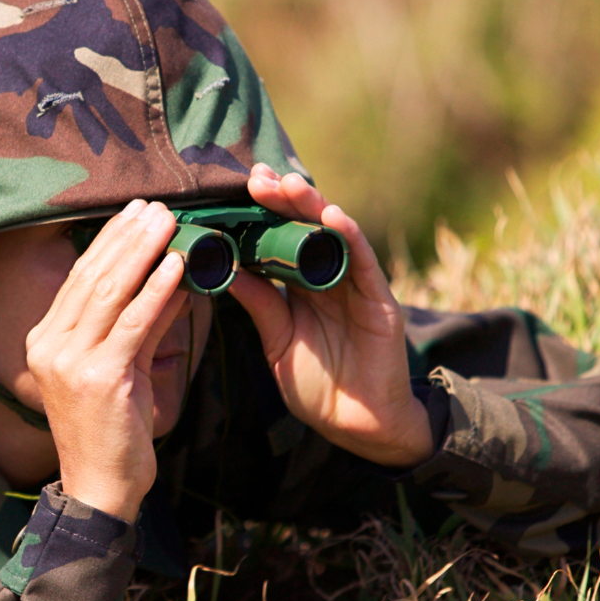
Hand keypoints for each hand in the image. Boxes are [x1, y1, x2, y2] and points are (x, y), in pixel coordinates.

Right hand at [25, 199, 189, 521]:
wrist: (98, 489)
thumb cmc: (110, 434)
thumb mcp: (122, 370)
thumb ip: (140, 327)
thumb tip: (171, 281)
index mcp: (45, 341)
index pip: (77, 279)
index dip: (107, 241)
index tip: (135, 212)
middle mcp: (49, 346)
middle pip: (90, 276)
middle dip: (126, 236)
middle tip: (155, 205)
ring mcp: (70, 361)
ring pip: (108, 291)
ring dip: (141, 251)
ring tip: (168, 221)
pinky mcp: (99, 377)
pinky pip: (132, 324)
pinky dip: (156, 291)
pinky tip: (177, 266)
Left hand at [228, 165, 433, 467]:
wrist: (357, 424)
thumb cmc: (317, 384)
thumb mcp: (276, 339)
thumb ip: (258, 304)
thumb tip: (221, 268)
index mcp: (299, 287)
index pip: (277, 241)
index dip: (258, 217)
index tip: (231, 193)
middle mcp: (326, 278)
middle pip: (302, 229)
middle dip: (280, 200)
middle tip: (255, 177)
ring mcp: (354, 285)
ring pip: (332, 235)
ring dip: (311, 206)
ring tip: (288, 184)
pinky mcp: (378, 299)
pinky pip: (362, 261)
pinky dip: (348, 236)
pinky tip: (330, 216)